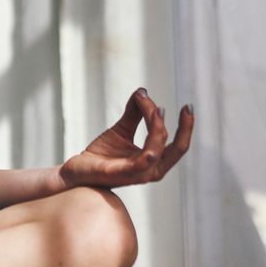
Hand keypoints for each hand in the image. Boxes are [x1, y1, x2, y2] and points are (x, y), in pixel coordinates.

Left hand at [58, 88, 193, 188]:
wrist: (78, 171)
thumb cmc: (102, 155)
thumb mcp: (121, 130)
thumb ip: (134, 113)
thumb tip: (143, 92)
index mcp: (153, 162)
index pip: (178, 146)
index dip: (186, 127)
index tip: (187, 107)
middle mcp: (150, 170)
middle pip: (177, 150)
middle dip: (185, 128)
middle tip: (186, 108)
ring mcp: (137, 174)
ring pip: (156, 149)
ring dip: (156, 124)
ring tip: (148, 104)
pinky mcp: (121, 173)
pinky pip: (142, 159)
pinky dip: (149, 142)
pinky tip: (152, 121)